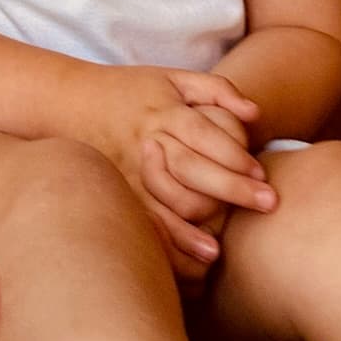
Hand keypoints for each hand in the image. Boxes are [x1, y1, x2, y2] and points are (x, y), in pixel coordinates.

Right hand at [62, 65, 263, 268]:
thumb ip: (215, 89)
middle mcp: (145, 141)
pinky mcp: (117, 191)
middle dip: (230, 189)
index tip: (263, 176)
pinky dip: (162, 243)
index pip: (204, 135)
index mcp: (162, 112)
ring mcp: (127, 169)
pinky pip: (139, 220)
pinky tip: (183, 262)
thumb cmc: (131, 89)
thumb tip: (255, 114)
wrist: (71, 101)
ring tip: (218, 253)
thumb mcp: (172, 78)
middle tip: (268, 205)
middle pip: (190, 167)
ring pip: (161, 200)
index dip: (235, 155)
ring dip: (190, 229)